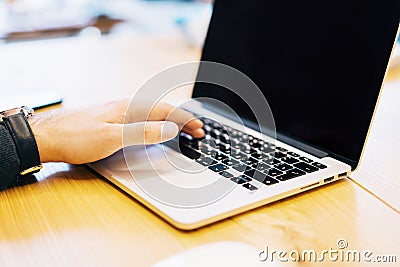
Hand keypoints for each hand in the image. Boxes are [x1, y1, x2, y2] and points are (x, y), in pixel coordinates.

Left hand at [29, 99, 203, 163]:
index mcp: (129, 107)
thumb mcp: (112, 137)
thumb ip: (142, 131)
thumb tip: (170, 127)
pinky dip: (155, 123)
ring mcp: (117, 112)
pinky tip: (153, 128)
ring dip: (170, 121)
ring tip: (182, 128)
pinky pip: (140, 118)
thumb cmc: (75, 137)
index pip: (165, 111)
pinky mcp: (110, 119)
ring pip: (151, 114)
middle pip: (160, 110)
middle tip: (196, 130)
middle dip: (181, 119)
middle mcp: (124, 106)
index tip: (199, 129)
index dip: (185, 120)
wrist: (45, 137)